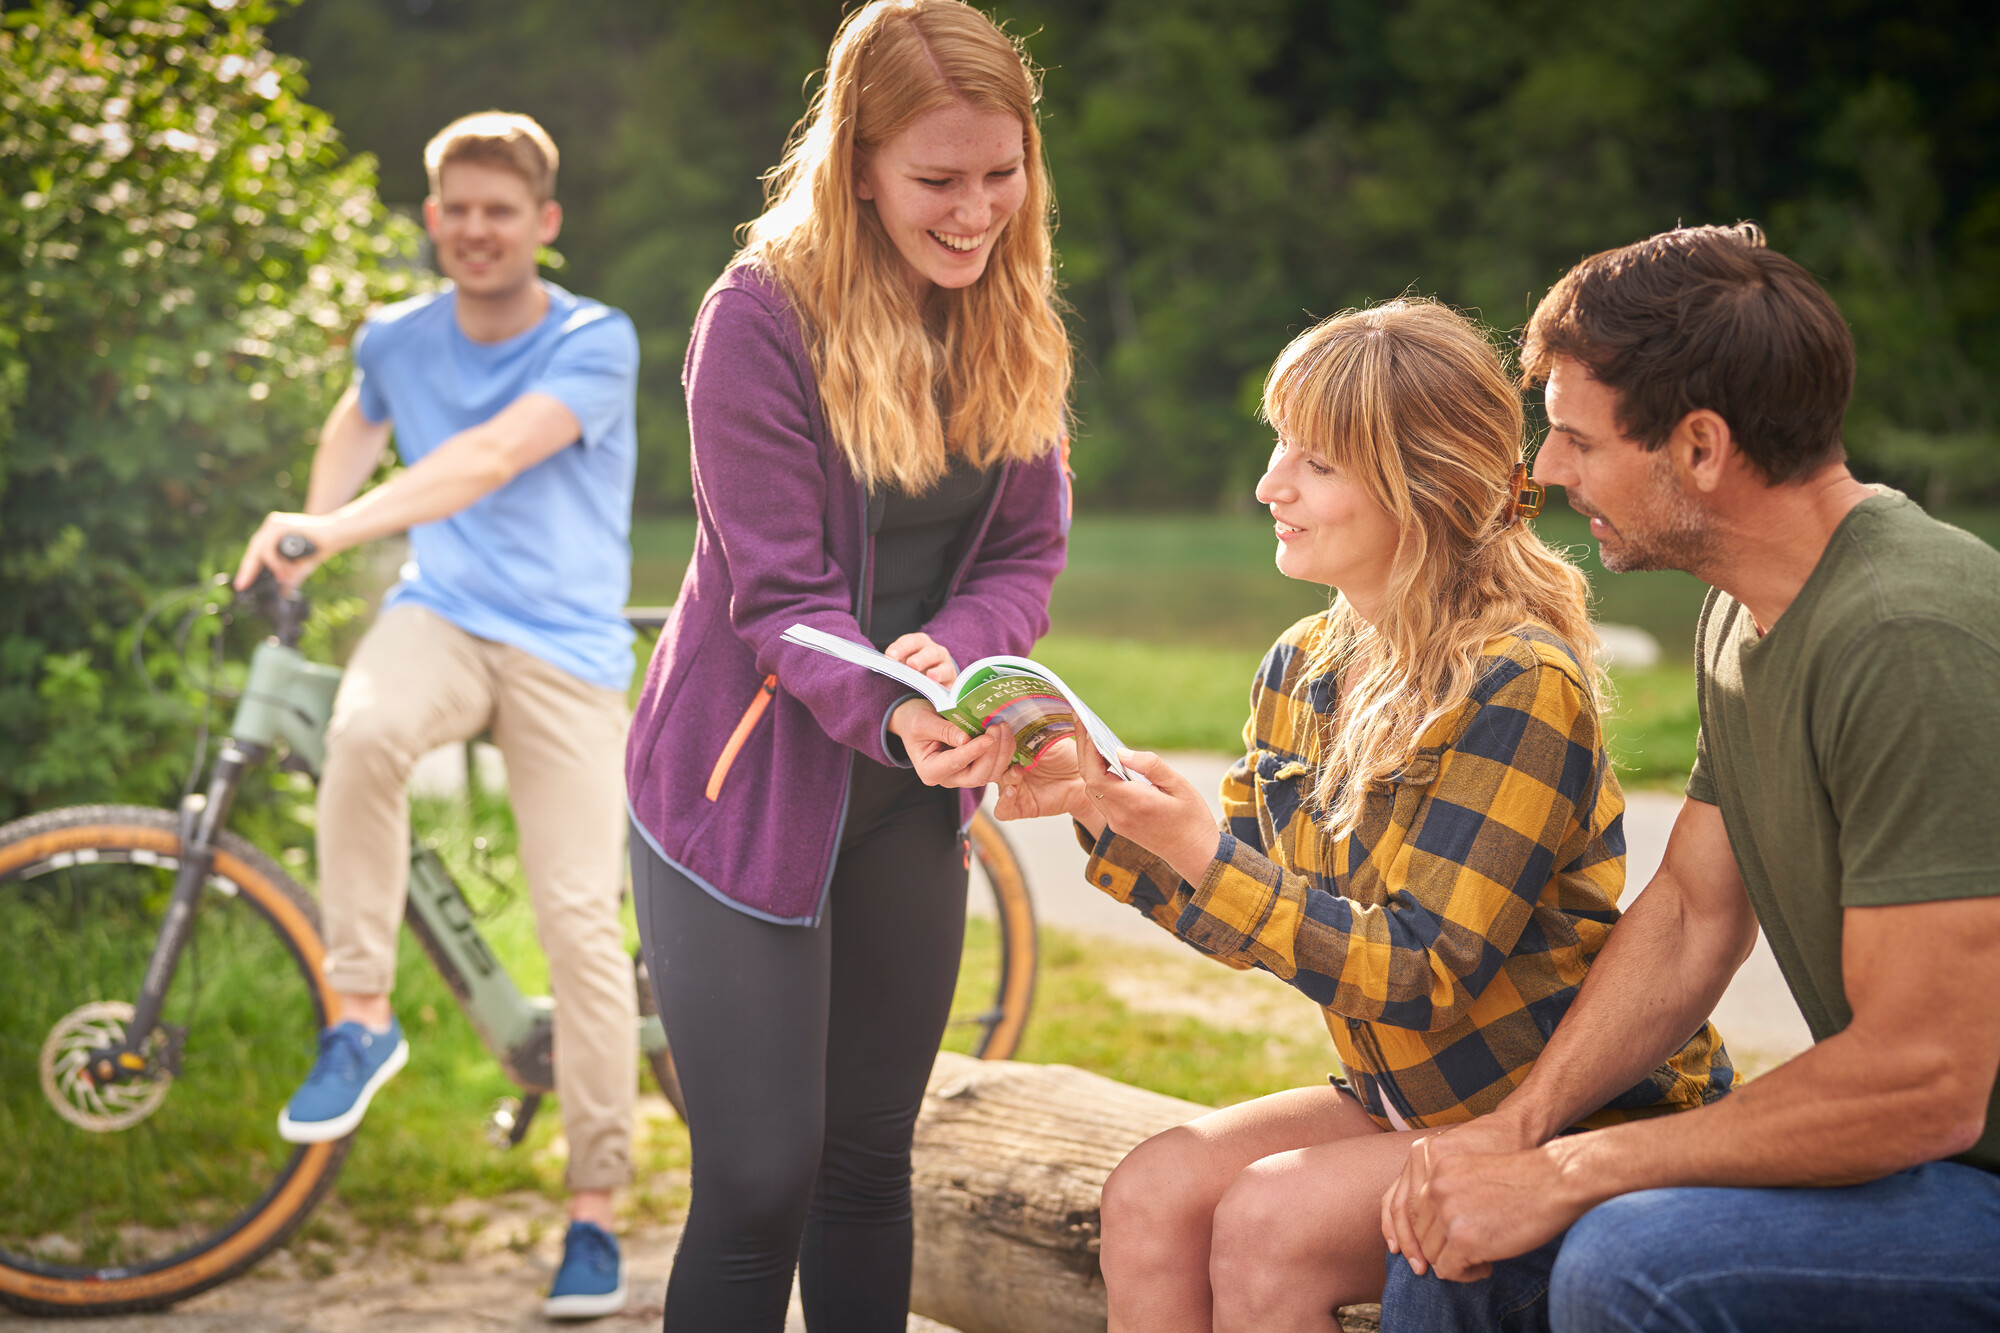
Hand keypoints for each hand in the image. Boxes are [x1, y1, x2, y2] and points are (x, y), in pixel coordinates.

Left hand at [233, 512, 339, 590]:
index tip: (241, 584)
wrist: (336, 535)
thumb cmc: (319, 548)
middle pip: (253, 551)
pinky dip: (274, 562)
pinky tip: (282, 571)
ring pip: (260, 551)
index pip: (256, 553)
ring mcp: (274, 524)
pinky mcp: (280, 526)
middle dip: (248, 570)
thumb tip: (282, 593)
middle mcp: (271, 527)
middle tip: (242, 586)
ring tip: (282, 578)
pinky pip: (269, 549)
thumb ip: (289, 577)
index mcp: (273, 534)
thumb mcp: (299, 567)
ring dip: (272, 568)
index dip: (248, 569)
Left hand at [883, 632, 957, 685]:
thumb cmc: (910, 671)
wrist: (930, 684)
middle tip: (911, 664)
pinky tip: (941, 689)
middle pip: (929, 652)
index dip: (900, 648)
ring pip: (944, 667)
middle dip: (921, 658)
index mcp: (919, 644)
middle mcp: (935, 652)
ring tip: (930, 676)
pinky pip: (952, 684)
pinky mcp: (952, 683)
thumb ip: (892, 665)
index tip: (890, 656)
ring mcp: (946, 667)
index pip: (910, 642)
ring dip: (937, 671)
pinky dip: (948, 687)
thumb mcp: (900, 665)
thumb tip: (880, 668)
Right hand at [889, 699, 1015, 788]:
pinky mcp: (977, 767)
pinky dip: (1004, 751)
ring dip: (1002, 752)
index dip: (974, 751)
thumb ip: (944, 731)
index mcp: (930, 771)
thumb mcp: (922, 722)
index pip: (956, 764)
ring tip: (1003, 726)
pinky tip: (1006, 733)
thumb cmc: (915, 721)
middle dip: (992, 753)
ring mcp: (964, 775)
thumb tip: (966, 738)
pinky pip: (996, 766)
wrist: (916, 722)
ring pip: (991, 773)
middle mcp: (949, 779)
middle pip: (977, 776)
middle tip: (998, 727)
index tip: (988, 737)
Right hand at [995, 736, 1086, 821]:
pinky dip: (1004, 801)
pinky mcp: (1021, 808)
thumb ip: (1031, 730)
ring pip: (996, 786)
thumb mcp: (1048, 738)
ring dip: (1004, 777)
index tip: (997, 727)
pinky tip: (1012, 790)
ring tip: (1016, 771)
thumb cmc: (1067, 757)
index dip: (993, 738)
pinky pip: (1003, 810)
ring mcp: (1014, 790)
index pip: (993, 746)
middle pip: (990, 766)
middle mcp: (1009, 771)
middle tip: (1000, 743)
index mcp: (1011, 753)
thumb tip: (1016, 712)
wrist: (1083, 780)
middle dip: (994, 755)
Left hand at [1076, 734, 1218, 884]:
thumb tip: (1121, 751)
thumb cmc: (1192, 818)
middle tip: (1084, 725)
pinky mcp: (1118, 825)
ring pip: (1091, 790)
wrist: (1195, 854)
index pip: (1096, 776)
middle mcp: (1119, 815)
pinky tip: (1106, 762)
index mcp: (1135, 803)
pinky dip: (1098, 778)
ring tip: (1093, 739)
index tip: (1086, 726)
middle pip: (1088, 781)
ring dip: (1090, 765)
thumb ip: (1151, 766)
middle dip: (1084, 752)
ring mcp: (1117, 823)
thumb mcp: (1180, 786)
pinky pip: (1100, 798)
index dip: (1087, 750)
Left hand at [1382, 1115, 1531, 1275]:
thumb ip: (1447, 1192)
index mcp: (1434, 1165)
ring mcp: (1446, 1211)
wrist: (1554, 1179)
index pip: (1409, 1208)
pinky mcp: (1462, 1237)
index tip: (1433, 1250)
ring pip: (1431, 1254)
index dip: (1421, 1234)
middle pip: (1420, 1234)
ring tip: (1483, 1259)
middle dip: (1442, 1249)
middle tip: (1471, 1254)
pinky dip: (1465, 1274)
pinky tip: (1487, 1265)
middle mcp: (1434, 1186)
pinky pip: (1448, 1269)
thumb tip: (1432, 1230)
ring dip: (1454, 1262)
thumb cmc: (1523, 1177)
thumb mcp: (1472, 1172)